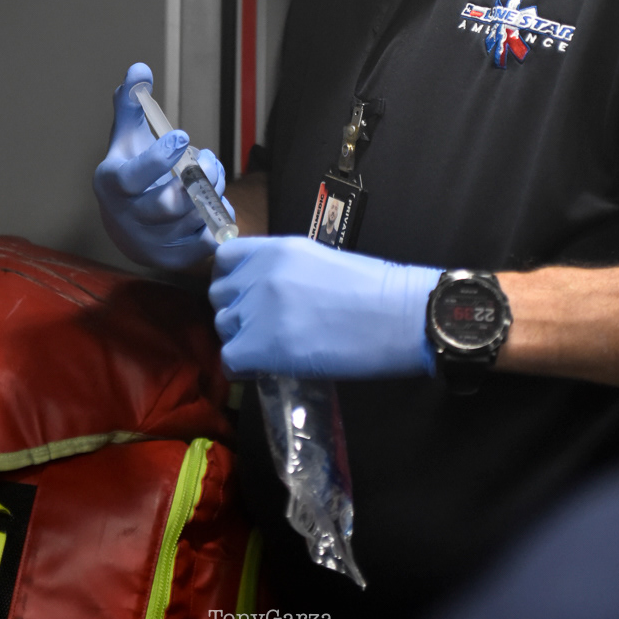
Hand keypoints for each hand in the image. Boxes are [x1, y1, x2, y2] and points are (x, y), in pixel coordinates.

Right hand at [92, 62, 229, 270]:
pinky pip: (206, 241)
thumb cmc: (131, 171)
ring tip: (212, 174)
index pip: (134, 177)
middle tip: (210, 159)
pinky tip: (213, 200)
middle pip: (170, 203)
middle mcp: (126, 218)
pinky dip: (217, 217)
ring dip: (212, 192)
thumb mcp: (127, 137)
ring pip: (192, 219)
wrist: (128, 222)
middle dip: (199, 177)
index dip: (158, 159)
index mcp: (112, 184)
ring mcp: (149, 242)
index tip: (182, 136)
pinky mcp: (172, 258)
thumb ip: (131, 103)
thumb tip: (139, 68)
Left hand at [209, 235, 441, 378]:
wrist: (399, 315)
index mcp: (276, 249)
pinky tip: (265, 369)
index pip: (224, 258)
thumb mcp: (318, 262)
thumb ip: (284, 272)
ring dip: (241, 340)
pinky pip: (230, 359)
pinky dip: (243, 368)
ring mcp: (259, 308)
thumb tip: (264, 295)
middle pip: (219, 296)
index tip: (245, 296)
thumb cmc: (374, 290)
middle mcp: (260, 273)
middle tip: (261, 329)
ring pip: (224, 328)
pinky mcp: (263, 346)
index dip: (231, 280)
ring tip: (269, 350)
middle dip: (236, 313)